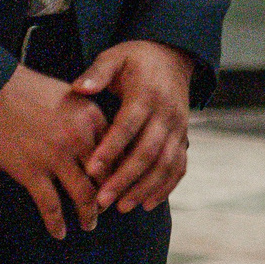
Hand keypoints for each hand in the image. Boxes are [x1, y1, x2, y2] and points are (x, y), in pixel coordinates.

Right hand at [0, 65, 107, 237]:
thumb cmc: (28, 89)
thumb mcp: (71, 95)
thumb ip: (89, 117)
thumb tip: (102, 139)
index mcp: (93, 119)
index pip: (119, 154)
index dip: (123, 173)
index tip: (122, 184)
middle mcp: (80, 140)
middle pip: (106, 178)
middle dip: (110, 197)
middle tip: (109, 208)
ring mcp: (56, 157)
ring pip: (84, 195)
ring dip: (89, 215)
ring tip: (89, 224)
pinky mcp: (31, 171)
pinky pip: (50, 205)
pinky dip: (56, 222)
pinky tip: (59, 233)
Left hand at [73, 40, 196, 212]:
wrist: (172, 57)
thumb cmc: (136, 60)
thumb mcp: (115, 57)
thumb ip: (98, 72)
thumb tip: (81, 87)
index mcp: (147, 95)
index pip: (129, 125)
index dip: (111, 148)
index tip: (91, 169)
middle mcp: (167, 114)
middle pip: (148, 152)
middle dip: (125, 178)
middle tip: (102, 199)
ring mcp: (179, 128)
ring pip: (165, 164)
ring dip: (145, 188)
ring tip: (122, 206)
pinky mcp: (183, 137)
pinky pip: (179, 166)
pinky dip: (166, 187)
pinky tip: (148, 203)